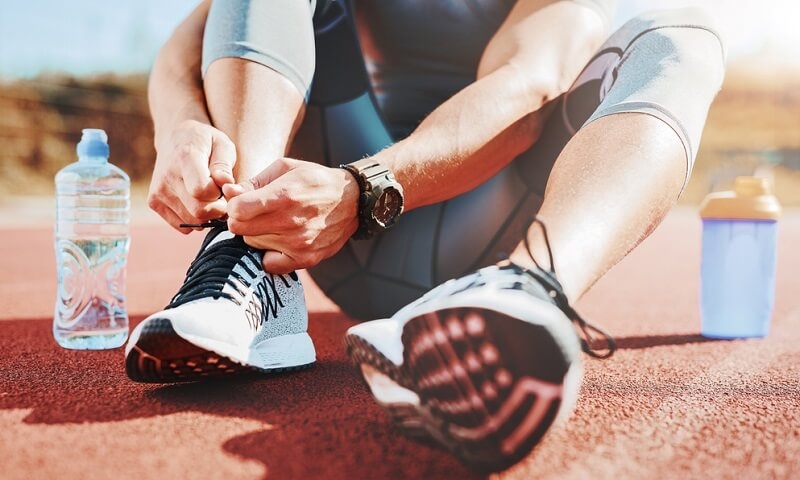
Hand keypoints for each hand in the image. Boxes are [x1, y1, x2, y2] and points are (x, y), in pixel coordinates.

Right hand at [147, 120, 236, 232]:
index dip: (219, 194)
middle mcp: (167, 176)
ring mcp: (158, 191)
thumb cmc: (205, 143)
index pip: (201, 190)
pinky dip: (194, 219)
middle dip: (217, 209)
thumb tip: (226, 185)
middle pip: (198, 211)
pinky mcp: (154, 203)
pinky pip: (182, 226)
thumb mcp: (222, 145)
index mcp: (185, 157)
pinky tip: (195, 202)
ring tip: (208, 197)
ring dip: (206, 215)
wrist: (174, 139)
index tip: (222, 186)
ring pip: (191, 221)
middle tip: (220, 196)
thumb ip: (224, 165)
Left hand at [223, 157, 359, 272]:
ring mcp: (298, 243)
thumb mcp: (285, 169)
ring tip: (274, 223)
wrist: (352, 200)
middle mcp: (290, 221)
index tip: (242, 202)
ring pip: (253, 244)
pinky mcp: (306, 259)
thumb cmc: (314, 180)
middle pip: (240, 229)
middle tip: (256, 213)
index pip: (237, 210)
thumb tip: (228, 193)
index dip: (234, 205)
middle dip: (242, 219)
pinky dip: (269, 254)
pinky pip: (269, 264)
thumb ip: (254, 182)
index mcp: (284, 195)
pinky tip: (280, 241)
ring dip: (257, 234)